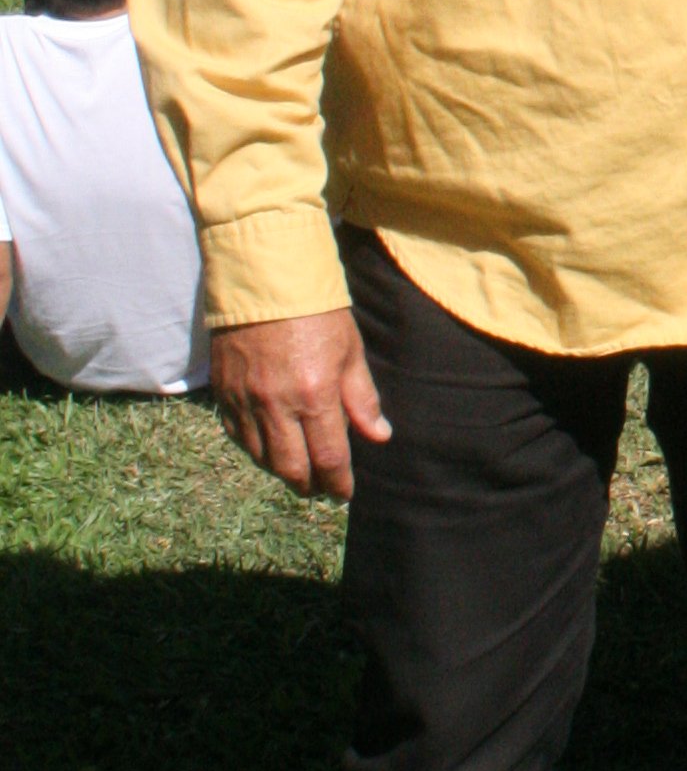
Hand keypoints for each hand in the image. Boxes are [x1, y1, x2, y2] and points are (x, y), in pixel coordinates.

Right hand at [210, 308, 392, 499]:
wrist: (264, 277)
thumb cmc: (315, 310)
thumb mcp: (350, 351)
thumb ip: (362, 398)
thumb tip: (379, 436)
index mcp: (315, 395)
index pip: (329, 459)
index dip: (338, 484)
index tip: (344, 493)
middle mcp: (277, 405)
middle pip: (291, 468)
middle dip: (308, 486)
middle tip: (319, 489)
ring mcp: (245, 400)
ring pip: (260, 457)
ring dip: (280, 470)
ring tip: (297, 470)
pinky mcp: (223, 392)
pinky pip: (236, 436)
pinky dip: (254, 449)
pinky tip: (267, 447)